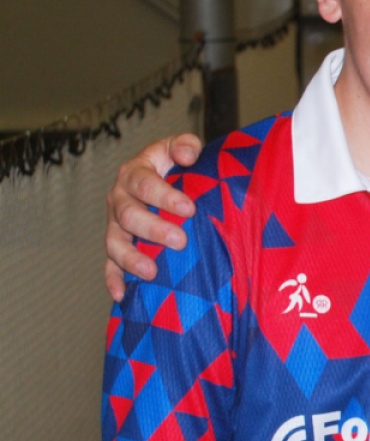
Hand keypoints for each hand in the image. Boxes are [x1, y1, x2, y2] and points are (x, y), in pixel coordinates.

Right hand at [104, 133, 201, 301]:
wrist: (163, 179)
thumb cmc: (175, 165)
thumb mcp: (178, 148)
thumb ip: (184, 145)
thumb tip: (188, 154)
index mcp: (134, 173)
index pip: (145, 184)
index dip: (165, 196)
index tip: (189, 209)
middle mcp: (120, 199)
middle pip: (129, 216)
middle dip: (154, 230)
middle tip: (180, 241)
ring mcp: (115, 225)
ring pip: (115, 243)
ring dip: (131, 259)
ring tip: (152, 272)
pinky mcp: (116, 246)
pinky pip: (109, 265)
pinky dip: (113, 280)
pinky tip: (121, 295)